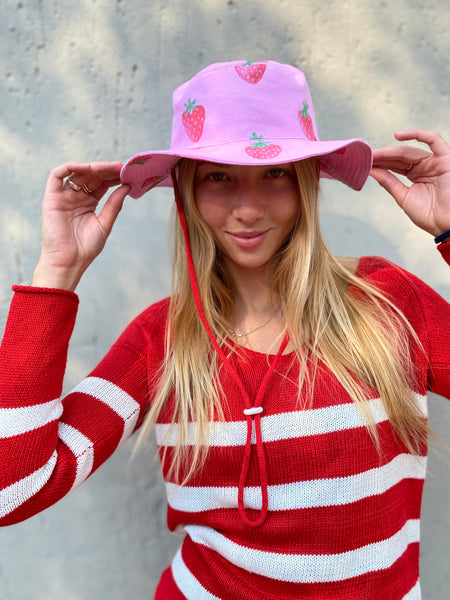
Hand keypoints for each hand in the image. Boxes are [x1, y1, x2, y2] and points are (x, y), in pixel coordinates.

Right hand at [32, 161, 129, 290]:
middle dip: (105, 170)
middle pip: (91, 176)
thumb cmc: (86, 247)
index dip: (112, 176)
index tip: (126, 173)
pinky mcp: (51, 197)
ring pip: (76, 173)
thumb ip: (115, 204)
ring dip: (92, 167)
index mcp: (89, 203)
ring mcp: (64, 196)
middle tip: (120, 167)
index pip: (101, 183)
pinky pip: (56, 175)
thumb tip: (127, 186)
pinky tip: (86, 167)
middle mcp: (76, 197)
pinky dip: (69, 167)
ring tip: (107, 168)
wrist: (69, 261)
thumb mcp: (105, 223)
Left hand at [370, 129, 449, 236]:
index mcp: (416, 175)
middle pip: (400, 157)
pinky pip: (434, 140)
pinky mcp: (445, 159)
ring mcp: (435, 162)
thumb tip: (372, 171)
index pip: (395, 164)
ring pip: (410, 151)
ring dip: (391, 151)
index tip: (364, 162)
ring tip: (375, 154)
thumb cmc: (429, 215)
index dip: (380, 162)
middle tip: (366, 157)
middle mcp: (425, 166)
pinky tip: (398, 136)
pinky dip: (418, 135)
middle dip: (382, 157)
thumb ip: (389, 182)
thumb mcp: (403, 197)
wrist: (446, 225)